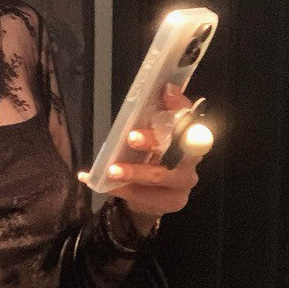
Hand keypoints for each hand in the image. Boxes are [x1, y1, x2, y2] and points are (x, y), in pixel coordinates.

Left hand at [105, 84, 206, 234]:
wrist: (156, 196)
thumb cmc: (155, 157)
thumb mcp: (157, 134)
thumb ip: (163, 113)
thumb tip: (165, 86)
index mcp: (190, 137)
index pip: (191, 117)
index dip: (181, 106)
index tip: (165, 91)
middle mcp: (191, 160)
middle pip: (179, 148)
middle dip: (154, 141)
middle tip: (132, 137)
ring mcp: (183, 183)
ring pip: (159, 176)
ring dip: (133, 172)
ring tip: (111, 170)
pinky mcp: (171, 201)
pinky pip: (142, 195)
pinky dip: (118, 188)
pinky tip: (96, 181)